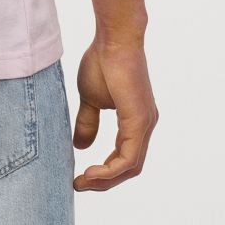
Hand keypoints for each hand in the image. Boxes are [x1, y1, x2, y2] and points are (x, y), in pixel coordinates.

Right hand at [73, 38, 157, 190]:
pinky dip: (110, 170)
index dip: (104, 172)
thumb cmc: (102, 61)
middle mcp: (145, 126)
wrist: (113, 39)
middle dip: (104, 181)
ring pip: (130, 167)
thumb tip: (81, 147)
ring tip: (83, 182)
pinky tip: (92, 173)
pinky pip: (128, 157)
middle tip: (79, 185)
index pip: (124, 157)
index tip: (80, 177)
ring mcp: (145, 124)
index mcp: (135, 121)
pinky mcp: (140, 121)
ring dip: (106, 180)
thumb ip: (88, 122)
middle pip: (129, 168)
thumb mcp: (90, 98)